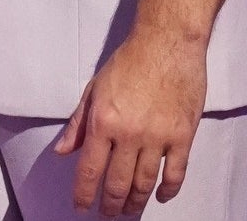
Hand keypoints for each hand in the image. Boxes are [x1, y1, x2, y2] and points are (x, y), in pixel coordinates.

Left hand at [56, 27, 207, 214]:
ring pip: (144, 183)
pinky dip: (168, 190)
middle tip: (107, 214)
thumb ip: (78, 123)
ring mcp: (158, 137)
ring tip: (129, 210)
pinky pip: (176, 173)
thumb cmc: (128, 62)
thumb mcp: (94, 88)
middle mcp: (129, 134)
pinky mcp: (183, 136)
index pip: (90, 169)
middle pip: (117, 182)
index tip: (81, 208)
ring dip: (135, 201)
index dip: (84, 194)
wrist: (166, 43)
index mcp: (103, 121)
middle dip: (110, 204)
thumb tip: (63, 151)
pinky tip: (161, 197)